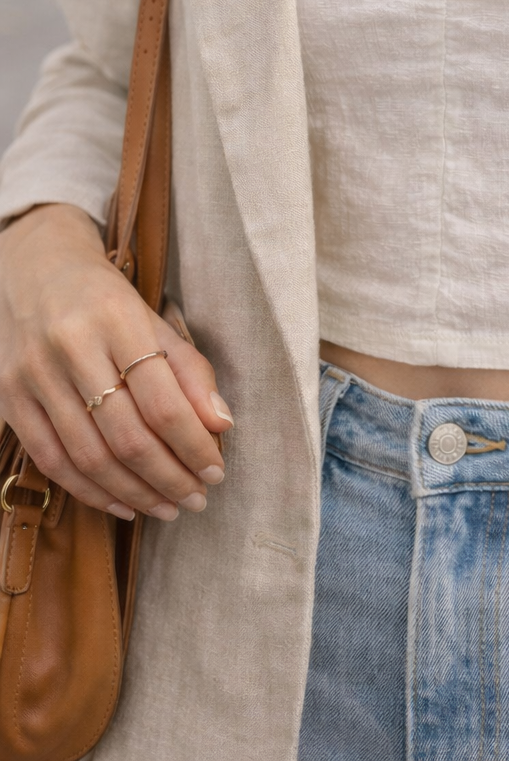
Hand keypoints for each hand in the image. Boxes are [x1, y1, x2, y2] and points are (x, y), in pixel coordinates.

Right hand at [0, 203, 232, 521]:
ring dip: (135, 493)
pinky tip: (123, 504)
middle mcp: (71, 347)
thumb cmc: (105, 299)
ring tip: (168, 507)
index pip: (163, 402)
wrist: (34, 268)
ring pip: (90, 457)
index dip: (194, 446)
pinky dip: (91, 492)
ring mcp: (34, 376)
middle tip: (197, 499)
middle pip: (128, 437)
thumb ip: (189, 370)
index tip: (217, 471)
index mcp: (116, 319)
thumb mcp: (153, 319)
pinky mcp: (10, 399)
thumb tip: (221, 425)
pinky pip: (52, 461)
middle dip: (169, 477)